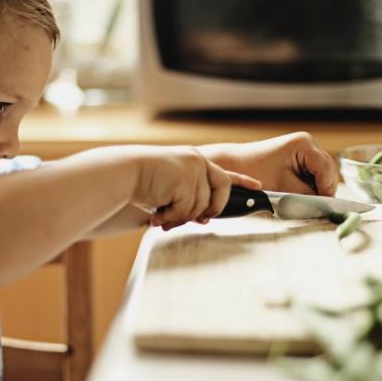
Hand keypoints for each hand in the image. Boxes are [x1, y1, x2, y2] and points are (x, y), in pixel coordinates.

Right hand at [130, 145, 261, 229]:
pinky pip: (188, 209)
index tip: (258, 187)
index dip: (242, 181)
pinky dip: (173, 216)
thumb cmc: (141, 182)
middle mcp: (197, 161)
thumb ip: (190, 200)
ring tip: (162, 216)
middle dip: (214, 208)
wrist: (123, 174)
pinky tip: (158, 214)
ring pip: (202, 205)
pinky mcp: (186, 180)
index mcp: (194, 160)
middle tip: (201, 220)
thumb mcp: (171, 190)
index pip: (224, 172)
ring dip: (182, 216)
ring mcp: (193, 169)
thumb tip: (204, 219)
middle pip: (222, 189)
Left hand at [202, 132, 337, 196]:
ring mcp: (304, 150)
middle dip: (322, 190)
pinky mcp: (298, 158)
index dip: (325, 190)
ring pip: (322, 175)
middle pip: (328, 172)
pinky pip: (312, 175)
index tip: (320, 207)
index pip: (327, 170)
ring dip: (315, 189)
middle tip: (312, 206)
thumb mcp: (282, 187)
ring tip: (302, 200)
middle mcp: (307, 144)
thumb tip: (324, 205)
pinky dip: (309, 186)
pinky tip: (297, 193)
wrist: (234, 165)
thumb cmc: (253, 172)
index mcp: (304, 144)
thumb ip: (306, 195)